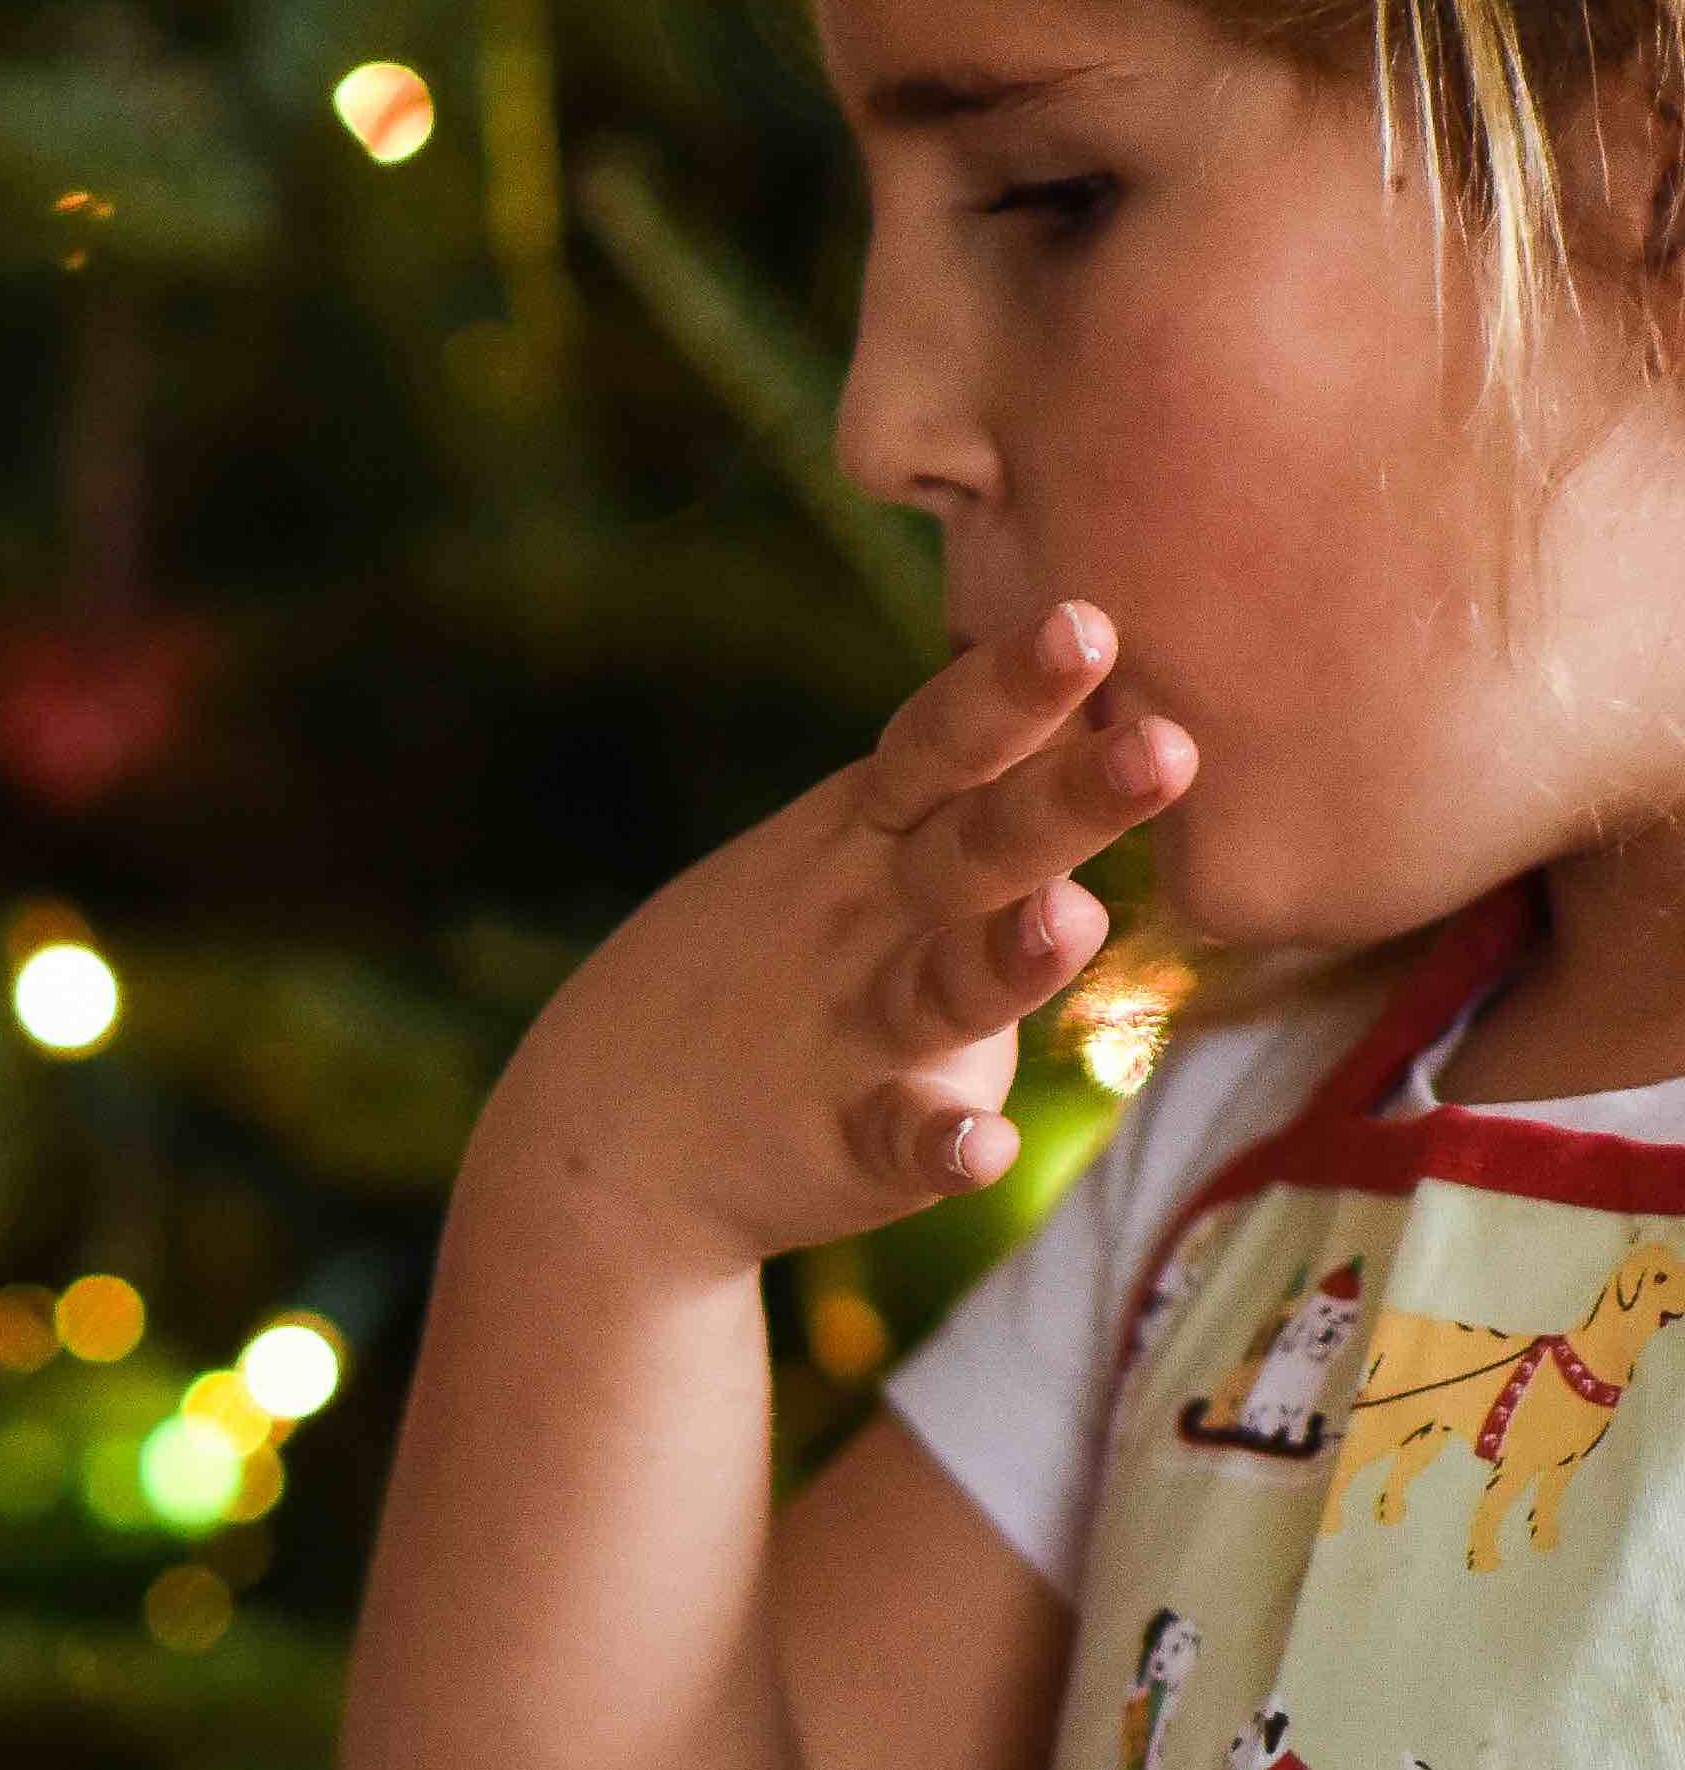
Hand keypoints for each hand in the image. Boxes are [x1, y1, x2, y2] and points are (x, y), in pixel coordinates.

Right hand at [470, 600, 1197, 1267]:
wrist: (606, 1134)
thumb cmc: (767, 964)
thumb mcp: (841, 849)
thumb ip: (966, 784)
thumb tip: (1103, 666)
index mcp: (870, 836)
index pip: (946, 746)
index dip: (1012, 687)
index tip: (1087, 621)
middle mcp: (868, 921)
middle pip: (976, 850)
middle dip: (1065, 801)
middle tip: (1163, 748)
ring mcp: (852, 1034)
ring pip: (943, 989)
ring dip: (1008, 960)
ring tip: (1069, 924)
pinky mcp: (843, 1147)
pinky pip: (896, 1143)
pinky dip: (938, 1147)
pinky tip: (983, 1148)